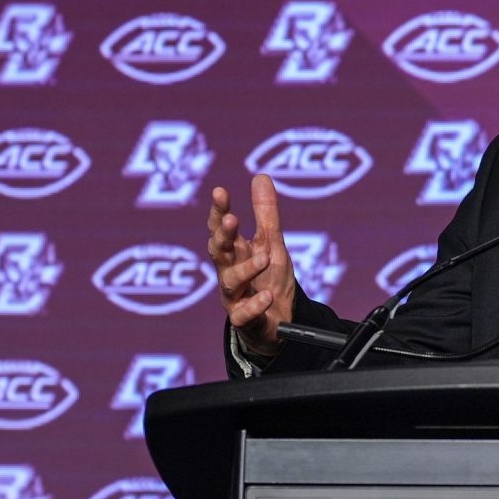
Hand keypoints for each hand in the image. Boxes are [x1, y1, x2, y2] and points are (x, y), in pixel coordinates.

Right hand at [206, 174, 292, 357]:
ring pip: (229, 282)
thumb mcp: (272, 244)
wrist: (279, 323)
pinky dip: (254, 306)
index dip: (219, 210)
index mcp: (235, 251)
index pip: (221, 228)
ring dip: (245, 269)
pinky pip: (244, 315)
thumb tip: (261, 176)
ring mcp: (234, 297)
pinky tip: (266, 297)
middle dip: (223, 235)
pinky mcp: (244, 321)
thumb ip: (266, 214)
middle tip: (232, 219)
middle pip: (218, 251)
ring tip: (264, 258)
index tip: (221, 192)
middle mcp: (229, 271)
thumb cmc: (270, 280)